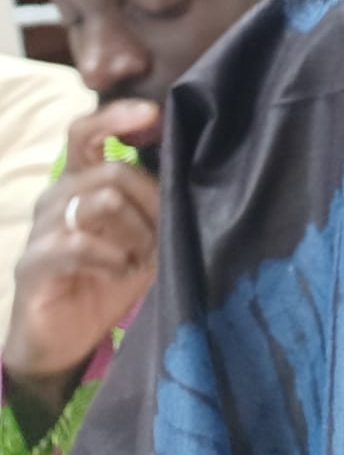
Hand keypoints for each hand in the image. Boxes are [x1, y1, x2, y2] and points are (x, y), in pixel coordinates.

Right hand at [2, 101, 160, 441]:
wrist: (64, 339)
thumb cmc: (109, 277)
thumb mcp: (143, 236)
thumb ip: (159, 204)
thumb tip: (200, 170)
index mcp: (80, 179)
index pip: (87, 130)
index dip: (117, 116)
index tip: (154, 115)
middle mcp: (57, 195)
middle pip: (113, 171)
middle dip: (152, 202)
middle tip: (165, 236)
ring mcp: (41, 228)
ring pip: (102, 201)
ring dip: (137, 231)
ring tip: (144, 258)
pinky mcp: (33, 262)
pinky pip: (78, 244)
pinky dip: (112, 258)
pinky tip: (122, 272)